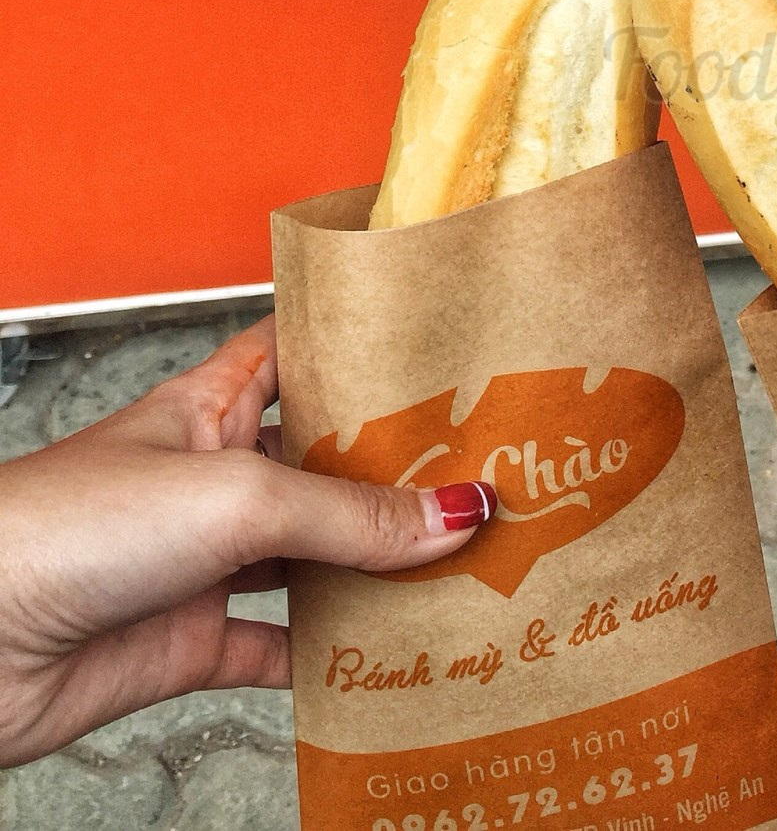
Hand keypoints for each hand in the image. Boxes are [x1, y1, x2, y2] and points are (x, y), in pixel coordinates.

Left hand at [0, 315, 497, 767]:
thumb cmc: (66, 527)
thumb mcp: (237, 497)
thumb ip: (352, 515)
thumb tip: (456, 515)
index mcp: (216, 405)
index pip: (304, 355)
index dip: (365, 349)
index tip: (442, 350)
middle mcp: (216, 476)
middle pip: (327, 464)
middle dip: (398, 470)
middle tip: (483, 469)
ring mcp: (206, 560)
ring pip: (315, 558)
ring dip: (378, 565)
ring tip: (460, 560)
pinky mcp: (193, 640)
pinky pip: (282, 646)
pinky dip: (333, 654)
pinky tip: (386, 649)